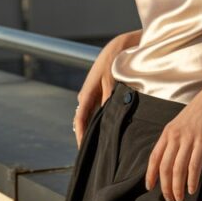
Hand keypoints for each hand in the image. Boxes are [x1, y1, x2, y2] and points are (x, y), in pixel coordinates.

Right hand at [74, 31, 138, 146]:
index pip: (80, 120)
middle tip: (96, 155)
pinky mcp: (101, 93)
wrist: (121, 45)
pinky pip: (100, 111)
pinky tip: (113, 130)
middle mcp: (87, 96)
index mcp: (86, 94)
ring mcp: (93, 95)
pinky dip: (104, 120)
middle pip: (86, 121)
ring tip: (105, 146)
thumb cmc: (115, 61)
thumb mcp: (112, 81)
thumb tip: (107, 118)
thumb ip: (109, 99)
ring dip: (98, 129)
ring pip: (93, 117)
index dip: (81, 136)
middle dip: (90, 136)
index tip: (84, 150)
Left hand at [144, 81, 201, 200]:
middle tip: (169, 199)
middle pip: (165, 167)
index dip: (150, 174)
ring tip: (179, 198)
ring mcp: (189, 138)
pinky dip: (192, 180)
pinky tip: (192, 189)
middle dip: (165, 186)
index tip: (150, 187)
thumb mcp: (182, 123)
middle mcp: (175, 136)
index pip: (154, 157)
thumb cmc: (201, 112)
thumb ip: (176, 138)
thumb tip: (172, 158)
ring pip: (178, 169)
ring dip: (177, 187)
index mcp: (168, 132)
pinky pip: (194, 164)